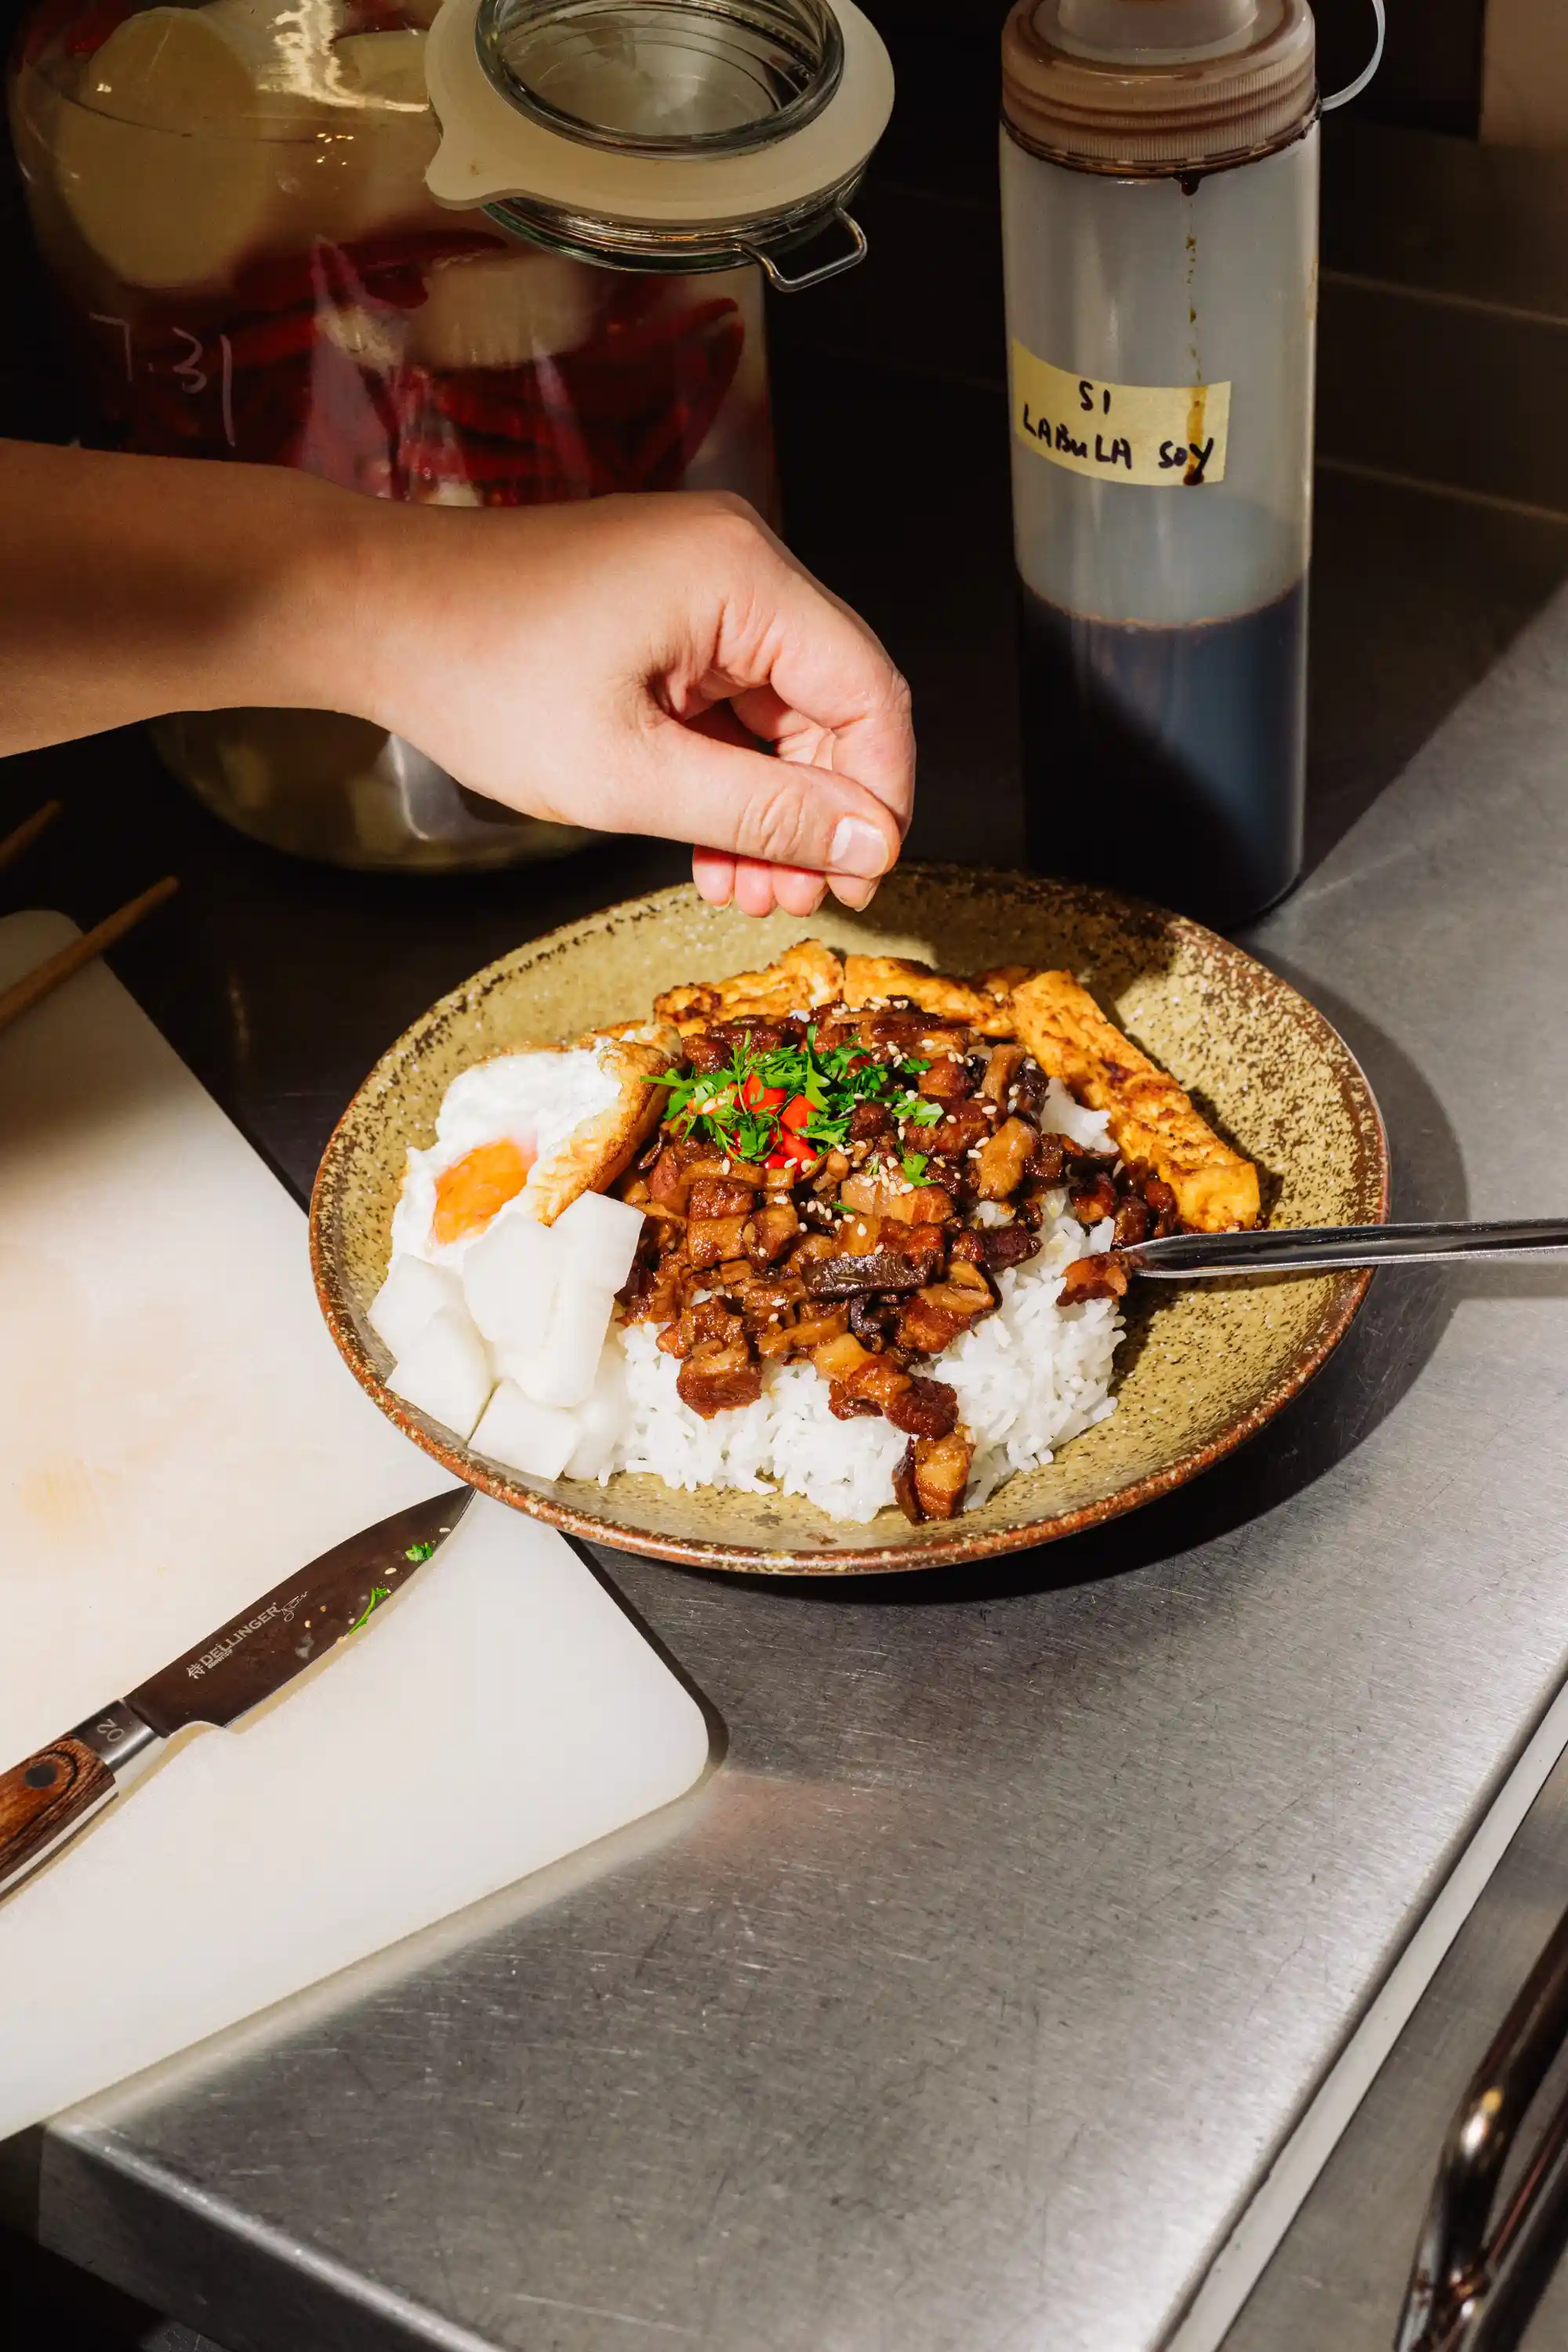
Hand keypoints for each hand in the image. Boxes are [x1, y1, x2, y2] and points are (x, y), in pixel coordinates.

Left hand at [347, 491, 913, 914]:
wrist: (369, 613)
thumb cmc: (476, 674)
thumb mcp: (629, 776)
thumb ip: (761, 814)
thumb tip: (867, 845)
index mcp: (740, 576)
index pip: (868, 694)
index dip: (877, 800)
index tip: (858, 883)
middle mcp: (736, 561)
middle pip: (832, 706)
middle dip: (814, 816)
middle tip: (784, 901)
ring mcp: (701, 583)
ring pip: (783, 715)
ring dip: (768, 808)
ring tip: (737, 887)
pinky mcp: (669, 611)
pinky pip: (732, 703)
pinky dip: (727, 775)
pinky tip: (708, 844)